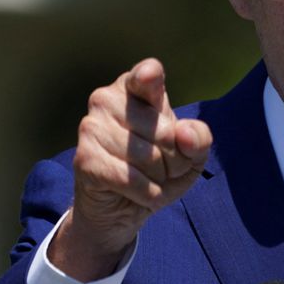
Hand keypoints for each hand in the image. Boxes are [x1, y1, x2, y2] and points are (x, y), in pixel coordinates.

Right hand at [48, 58, 212, 281]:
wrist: (125, 208)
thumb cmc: (159, 171)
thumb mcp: (191, 156)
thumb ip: (199, 139)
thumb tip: (183, 133)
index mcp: (136, 89)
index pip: (147, 74)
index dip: (149, 76)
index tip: (149, 77)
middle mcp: (107, 99)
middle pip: (165, 132)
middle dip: (175, 160)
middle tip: (160, 167)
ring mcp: (91, 127)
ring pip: (149, 157)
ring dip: (159, 179)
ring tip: (148, 179)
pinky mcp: (84, 158)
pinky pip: (130, 178)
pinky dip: (146, 193)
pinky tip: (140, 193)